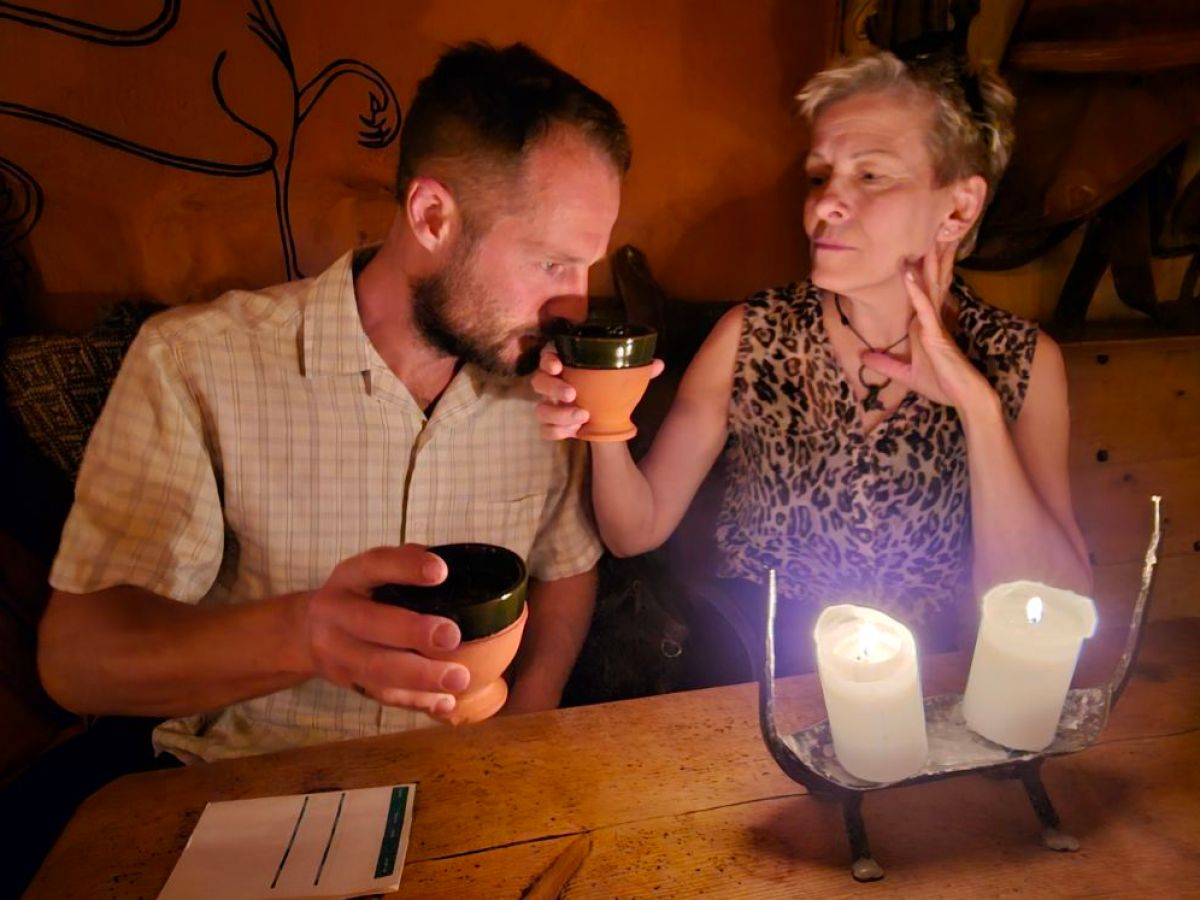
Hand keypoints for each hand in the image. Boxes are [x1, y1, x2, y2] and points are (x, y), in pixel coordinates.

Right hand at [298, 545, 468, 718]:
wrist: (307, 632)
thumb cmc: (358, 595)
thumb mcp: (372, 572)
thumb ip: (406, 564)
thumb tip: (454, 565)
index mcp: (349, 577)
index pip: (376, 566)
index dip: (406, 568)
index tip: (440, 572)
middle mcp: (335, 613)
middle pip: (370, 624)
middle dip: (412, 632)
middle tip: (451, 636)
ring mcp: (338, 652)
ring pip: (376, 668)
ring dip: (420, 676)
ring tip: (458, 677)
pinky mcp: (349, 682)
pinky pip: (382, 695)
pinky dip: (415, 700)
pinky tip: (444, 702)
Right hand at [532, 347, 665, 439]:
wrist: (606, 418)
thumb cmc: (609, 391)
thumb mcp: (624, 380)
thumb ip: (639, 371)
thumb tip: (658, 364)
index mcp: (566, 367)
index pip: (548, 357)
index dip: (548, 359)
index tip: (559, 365)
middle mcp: (553, 385)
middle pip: (538, 382)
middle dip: (554, 388)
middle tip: (573, 394)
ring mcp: (549, 406)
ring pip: (540, 409)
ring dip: (558, 414)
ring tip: (582, 417)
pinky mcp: (552, 426)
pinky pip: (544, 430)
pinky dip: (557, 432)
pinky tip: (574, 432)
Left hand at [862, 244, 992, 410]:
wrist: (964, 398)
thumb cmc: (942, 385)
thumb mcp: (906, 374)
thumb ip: (887, 364)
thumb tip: (865, 357)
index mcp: (925, 324)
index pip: (923, 289)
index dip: (923, 266)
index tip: (922, 244)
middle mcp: (931, 319)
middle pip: (931, 280)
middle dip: (932, 254)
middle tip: (933, 225)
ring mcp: (934, 324)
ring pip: (930, 286)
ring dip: (927, 262)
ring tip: (927, 235)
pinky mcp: (935, 334)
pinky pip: (924, 307)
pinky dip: (915, 290)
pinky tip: (909, 273)